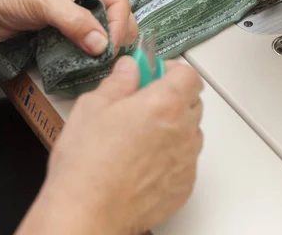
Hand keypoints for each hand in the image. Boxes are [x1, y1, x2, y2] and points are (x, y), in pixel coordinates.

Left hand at [0, 0, 136, 55]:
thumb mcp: (48, 3)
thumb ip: (77, 23)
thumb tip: (103, 46)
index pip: (119, 1)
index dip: (118, 23)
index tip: (111, 47)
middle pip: (119, 18)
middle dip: (114, 38)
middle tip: (105, 58)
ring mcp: (83, 14)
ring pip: (108, 34)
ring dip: (104, 49)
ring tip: (96, 63)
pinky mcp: (73, 32)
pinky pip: (92, 45)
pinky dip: (92, 55)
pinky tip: (87, 63)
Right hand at [17, 58, 203, 234]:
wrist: (88, 212)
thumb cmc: (88, 163)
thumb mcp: (92, 107)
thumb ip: (118, 81)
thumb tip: (130, 68)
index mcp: (165, 103)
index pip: (189, 75)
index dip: (172, 71)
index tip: (154, 74)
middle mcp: (184, 130)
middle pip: (193, 102)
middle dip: (173, 97)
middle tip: (143, 103)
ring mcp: (187, 160)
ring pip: (190, 132)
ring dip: (174, 128)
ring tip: (141, 137)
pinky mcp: (184, 186)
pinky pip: (185, 162)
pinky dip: (171, 157)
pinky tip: (143, 163)